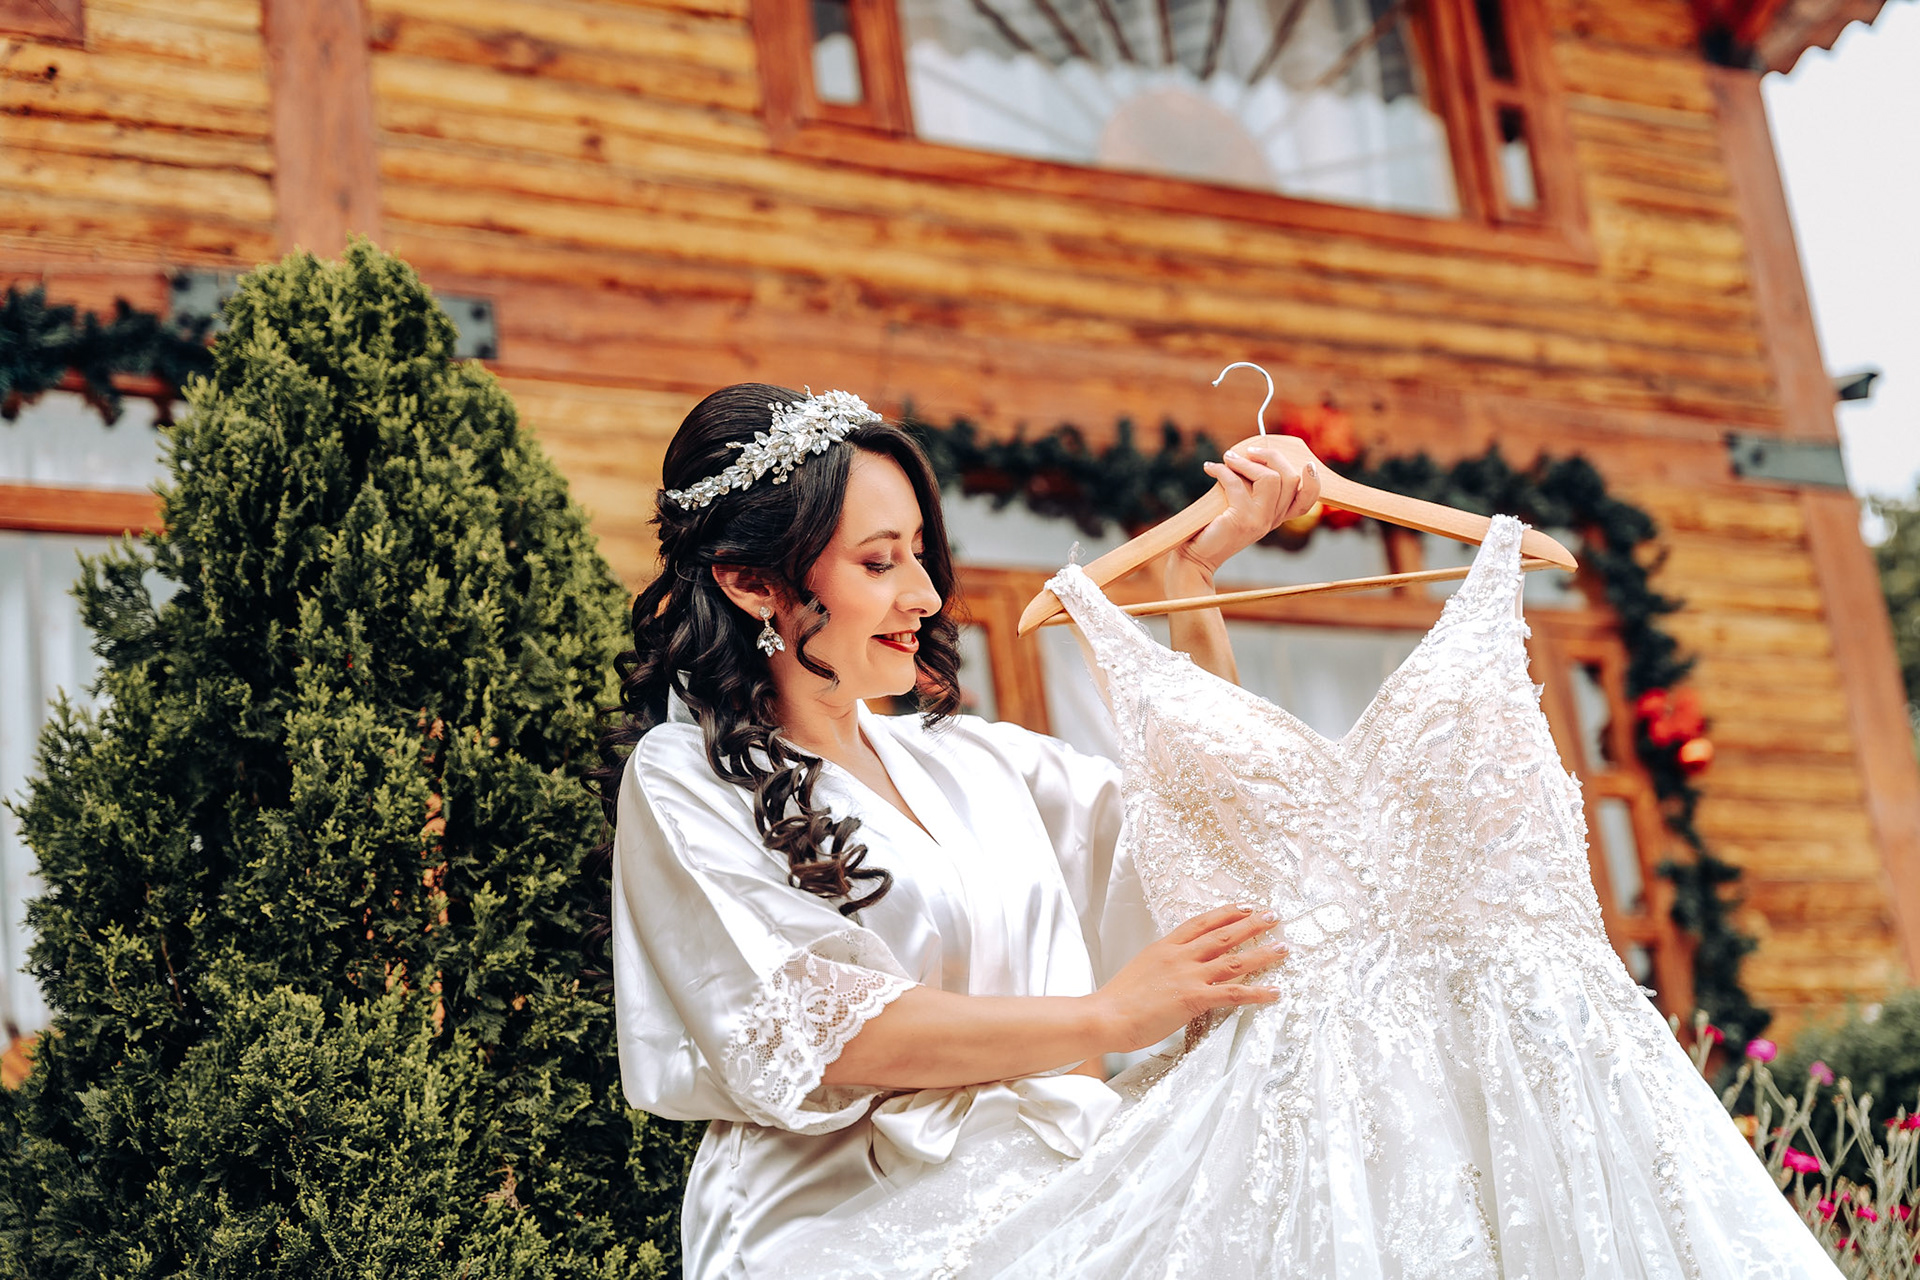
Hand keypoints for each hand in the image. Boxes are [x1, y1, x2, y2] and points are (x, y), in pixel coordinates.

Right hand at [1089, 904, 1288, 1052]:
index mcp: (1165, 946)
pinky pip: (1233, 993)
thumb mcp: (1142, 967)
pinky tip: (1274, 992)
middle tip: (1272, 916)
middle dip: (1251, 924)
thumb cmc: (1119, 999)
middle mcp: (1180, 956)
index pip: (1201, 923)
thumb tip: (1176, 966)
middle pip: (1222, 935)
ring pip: (1234, 960)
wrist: (1106, 1015)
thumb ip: (1163, 962)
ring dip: (1262, 953)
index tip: (1245, 906)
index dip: (1226, 913)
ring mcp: (1188, 976)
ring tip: (1283, 948)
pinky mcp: (1193, 998)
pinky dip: (1257, 992)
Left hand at [1177, 439, 1322, 579]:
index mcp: (1276, 517)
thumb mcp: (1240, 507)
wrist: (1197, 557)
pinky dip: (1222, 470)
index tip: (1306, 463)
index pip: (1307, 500)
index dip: (1314, 481)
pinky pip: (1237, 484)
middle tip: (1249, 451)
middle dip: (1272, 456)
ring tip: (1227, 457)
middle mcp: (1273, 520)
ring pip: (1270, 478)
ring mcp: (1260, 521)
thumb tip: (1251, 455)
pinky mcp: (1241, 520)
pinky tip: (1210, 468)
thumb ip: (1251, 488)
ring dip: (1246, 462)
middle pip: (1291, 479)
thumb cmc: (1214, 527)